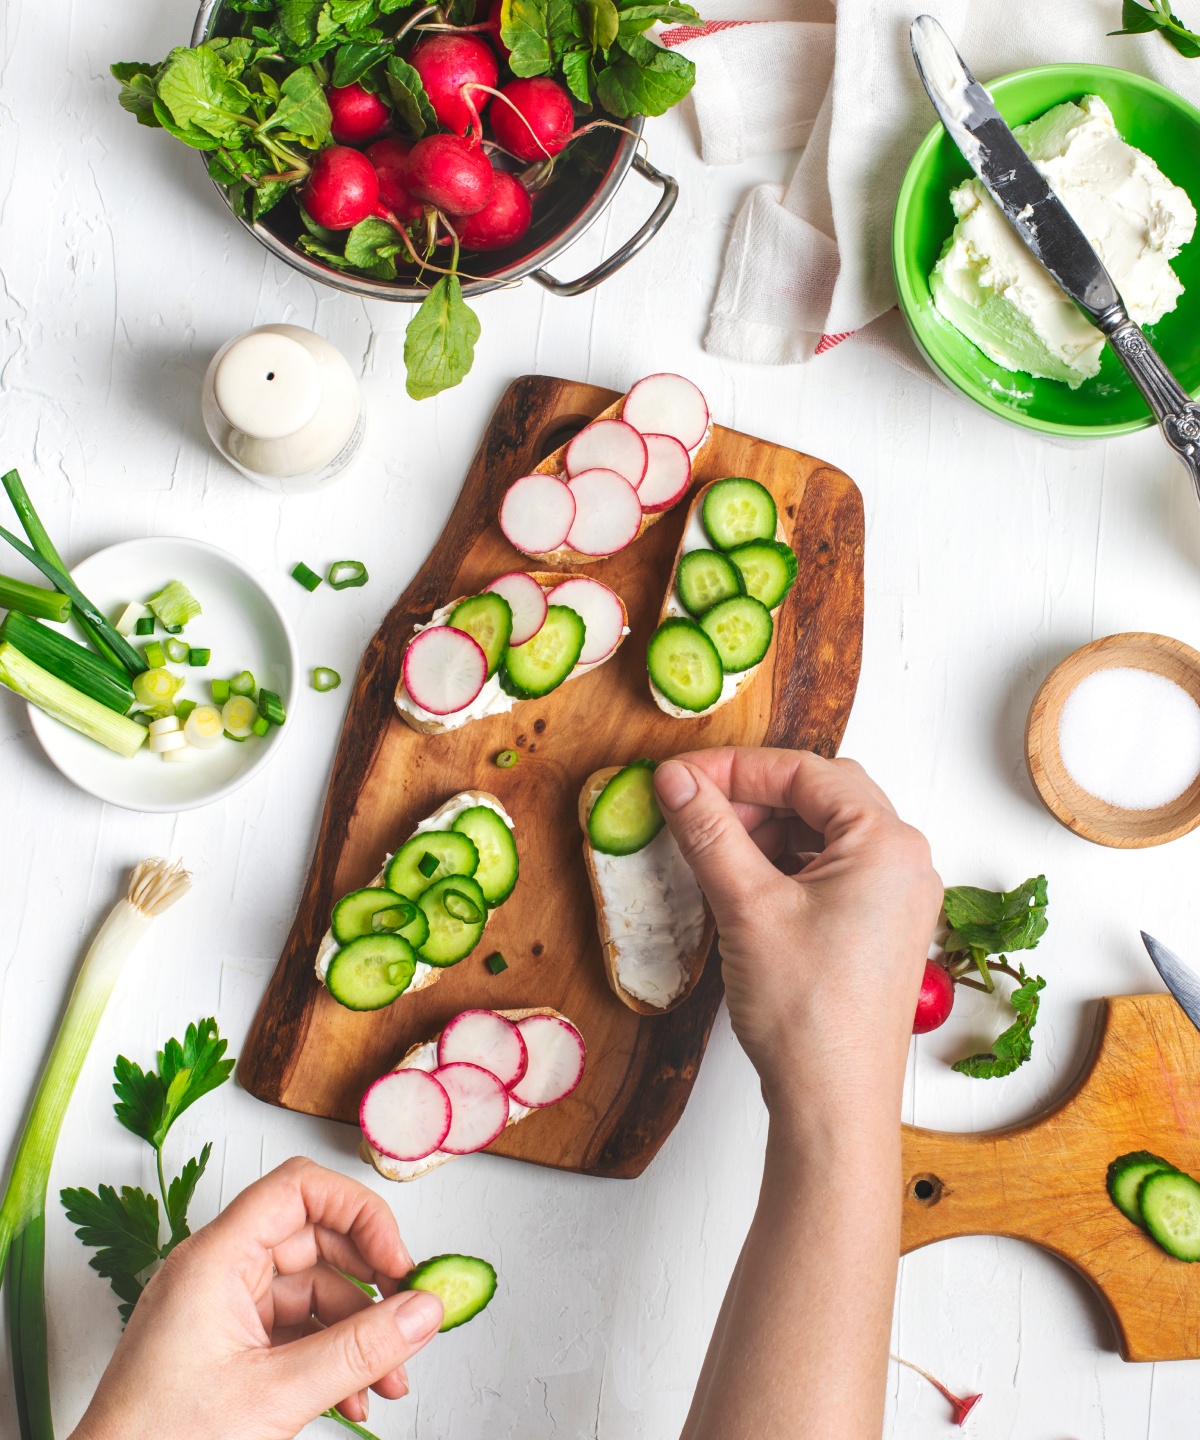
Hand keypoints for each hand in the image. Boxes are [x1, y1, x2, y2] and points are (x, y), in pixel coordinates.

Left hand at [70, 1157, 443, 1439]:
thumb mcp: (275, 1397)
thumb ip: (359, 1351)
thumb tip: (423, 1311)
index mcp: (215, 1258)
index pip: (299, 1188)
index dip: (358, 1213)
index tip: (396, 1261)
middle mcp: (217, 1271)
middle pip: (314, 1239)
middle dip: (369, 1282)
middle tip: (408, 1316)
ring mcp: (221, 1310)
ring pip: (311, 1292)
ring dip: (358, 1334)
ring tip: (388, 1381)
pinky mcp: (226, 1347)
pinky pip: (294, 1332)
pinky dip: (330, 1358)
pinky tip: (355, 1398)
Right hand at [653, 748, 941, 1120]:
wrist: (834, 1105)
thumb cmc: (807, 1015)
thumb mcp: (746, 906)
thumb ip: (708, 832)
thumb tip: (676, 780)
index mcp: (887, 843)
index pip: (804, 772)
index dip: (734, 769)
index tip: (680, 777)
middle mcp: (904, 862)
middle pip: (820, 795)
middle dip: (752, 797)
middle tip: (693, 810)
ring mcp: (896, 898)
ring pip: (823, 833)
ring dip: (766, 831)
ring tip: (712, 851)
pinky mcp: (879, 928)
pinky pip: (830, 870)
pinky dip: (783, 865)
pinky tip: (742, 883)